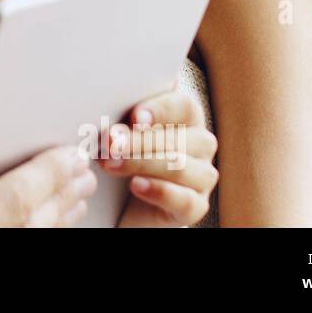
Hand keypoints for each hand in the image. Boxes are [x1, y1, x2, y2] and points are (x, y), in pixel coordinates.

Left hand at [106, 89, 218, 226]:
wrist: (119, 204)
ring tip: (110, 164)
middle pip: (178, 138)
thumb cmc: (120, 155)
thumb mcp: (118, 134)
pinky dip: (159, 191)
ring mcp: (202, 176)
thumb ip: (120, 121)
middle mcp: (200, 144)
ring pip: (180, 167)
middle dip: (139, 140)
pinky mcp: (196, 206)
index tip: (134, 117)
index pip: (183, 106)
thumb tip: (110, 123)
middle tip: (110, 143)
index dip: (159, 110)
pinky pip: (185, 200)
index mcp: (185, 117)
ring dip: (141, 164)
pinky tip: (135, 185)